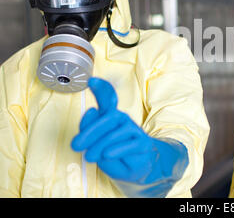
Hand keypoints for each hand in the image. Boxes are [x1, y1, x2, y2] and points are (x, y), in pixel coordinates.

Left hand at [71, 77, 187, 196]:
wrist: (139, 167)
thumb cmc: (116, 155)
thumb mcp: (96, 144)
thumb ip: (91, 129)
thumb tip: (91, 110)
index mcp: (111, 118)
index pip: (108, 99)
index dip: (101, 88)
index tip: (91, 81)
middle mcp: (123, 120)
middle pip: (109, 118)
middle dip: (90, 131)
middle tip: (75, 145)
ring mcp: (134, 131)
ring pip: (116, 132)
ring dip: (100, 144)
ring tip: (89, 157)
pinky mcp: (142, 144)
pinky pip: (129, 144)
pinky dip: (117, 149)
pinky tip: (107, 154)